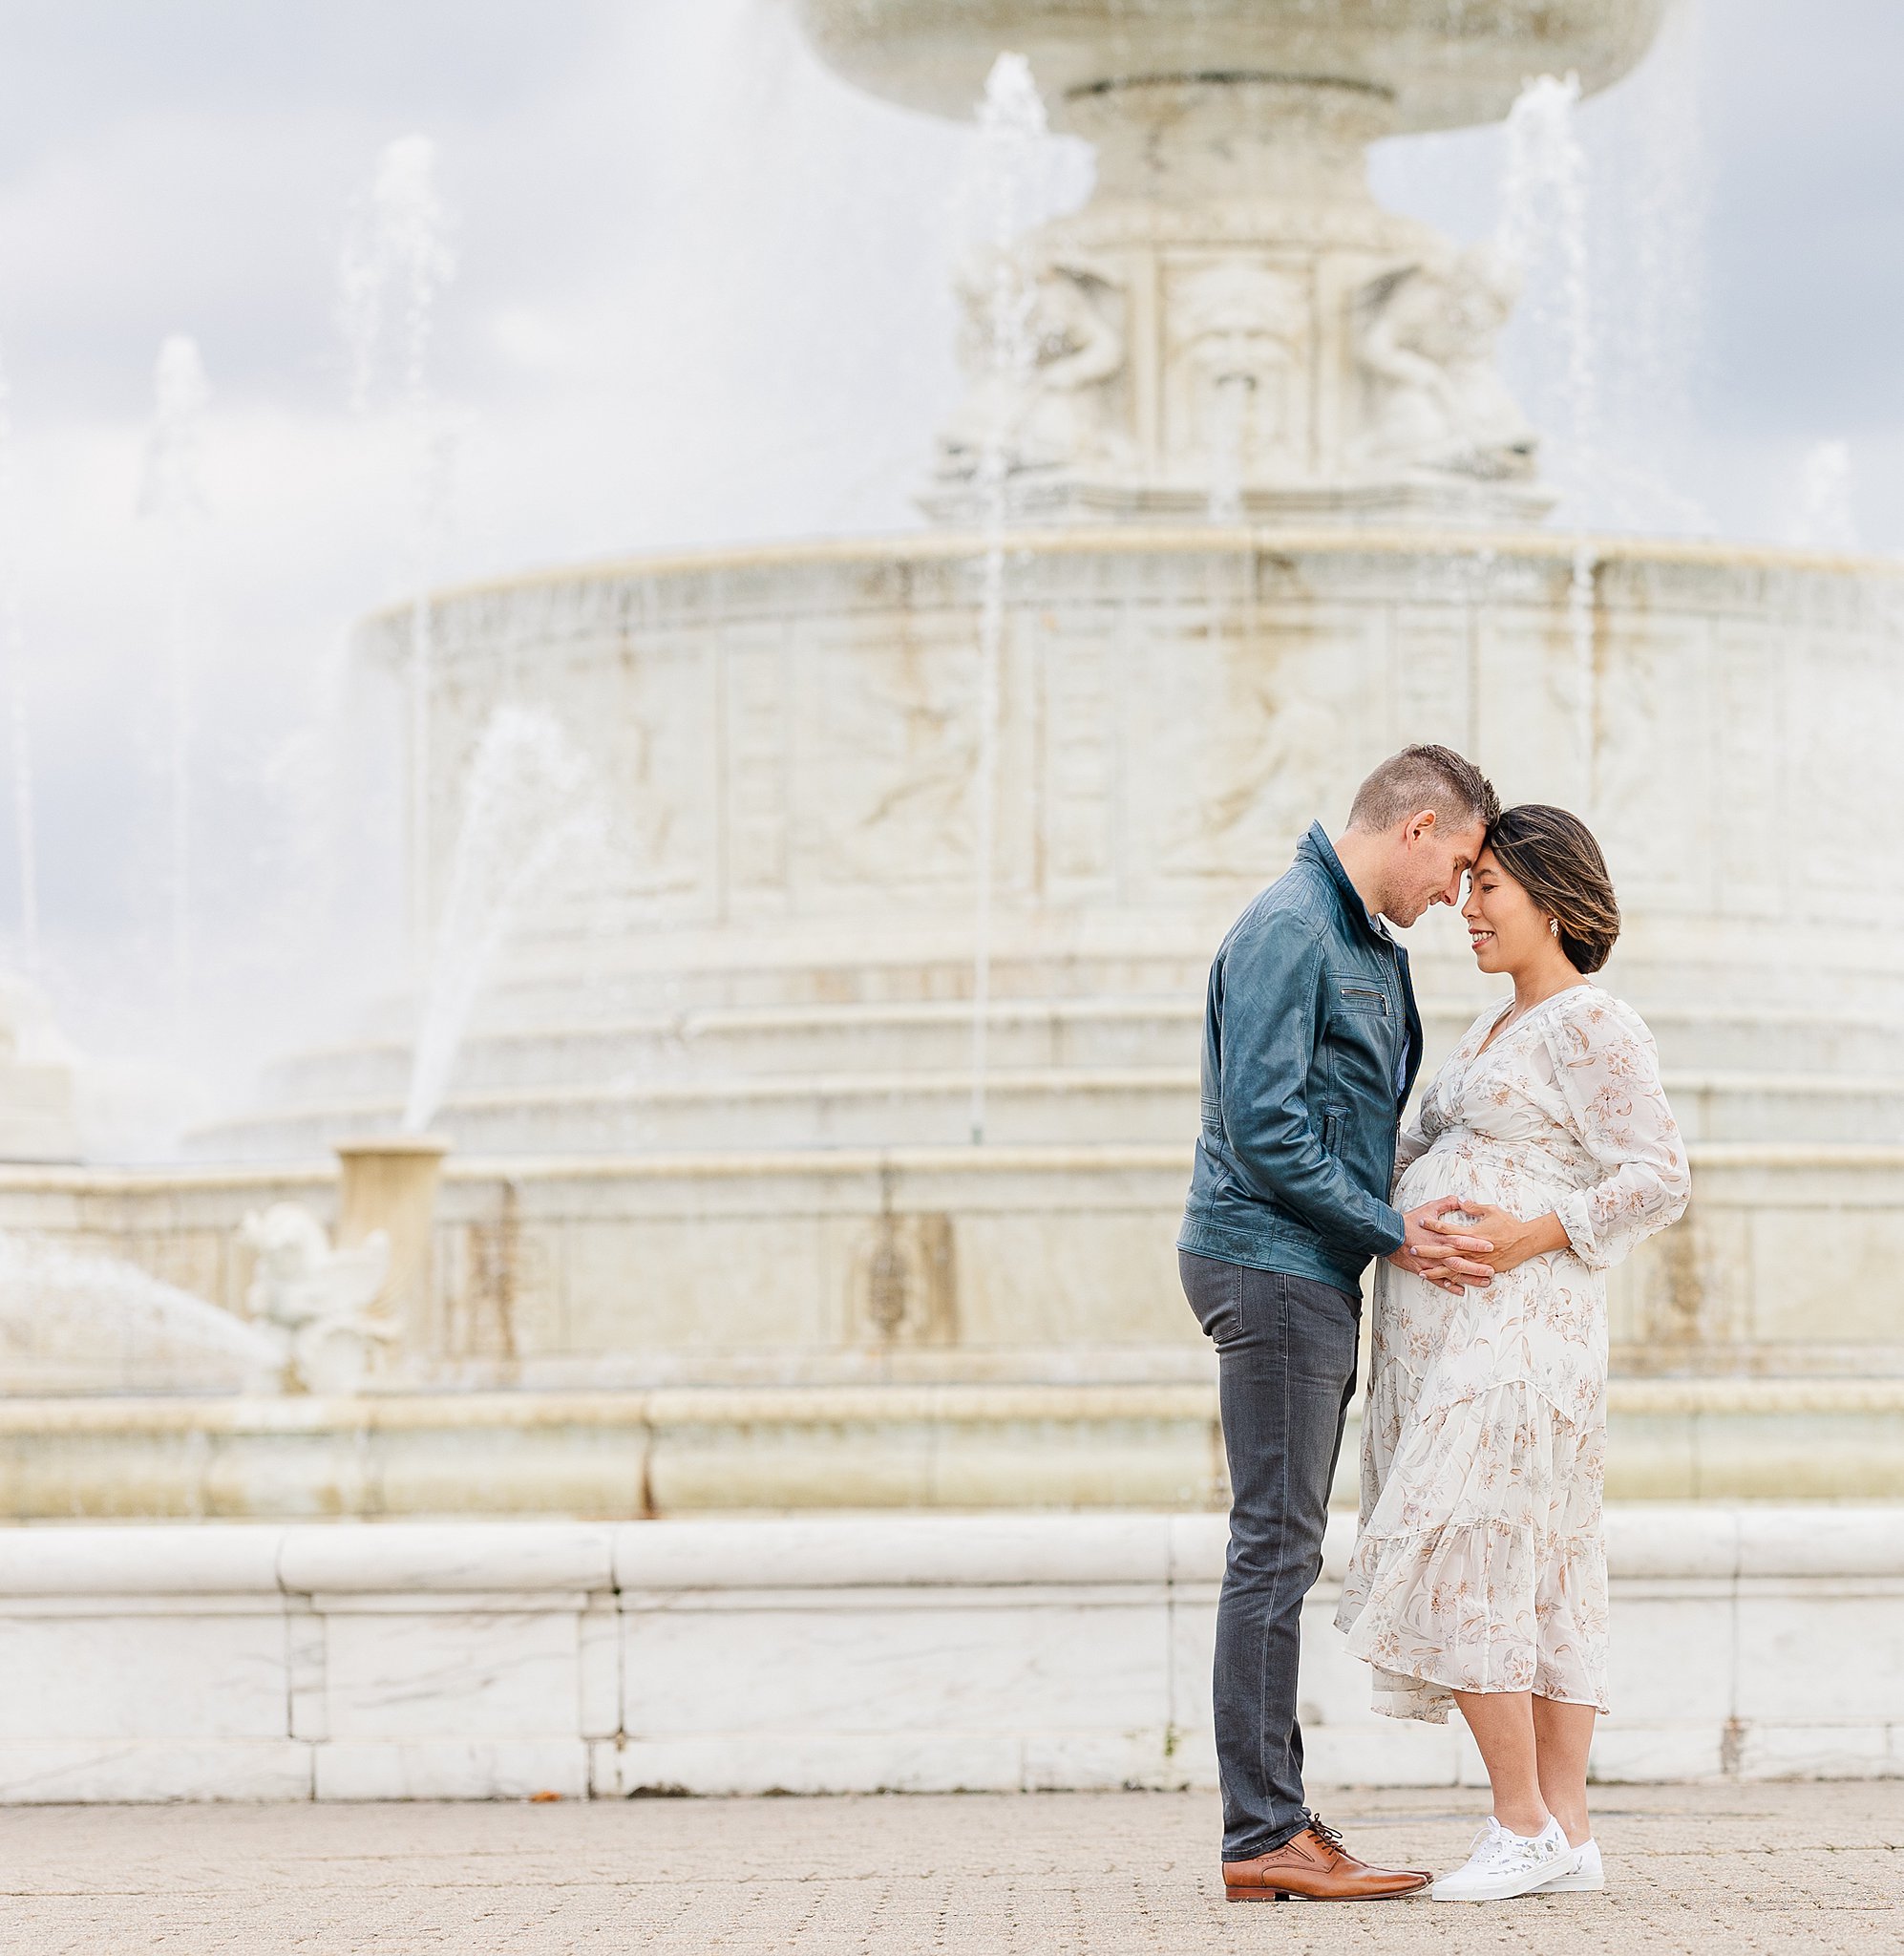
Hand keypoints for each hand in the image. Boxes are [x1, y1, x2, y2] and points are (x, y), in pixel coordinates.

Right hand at [1388, 1196, 1494, 1293]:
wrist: (1388, 1235)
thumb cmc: (1408, 1222)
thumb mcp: (1429, 1208)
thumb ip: (1447, 1203)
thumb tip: (1461, 1198)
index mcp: (1441, 1236)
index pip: (1463, 1240)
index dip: (1477, 1243)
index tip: (1491, 1245)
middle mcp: (1438, 1251)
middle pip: (1461, 1260)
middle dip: (1477, 1267)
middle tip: (1492, 1271)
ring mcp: (1431, 1263)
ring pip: (1453, 1273)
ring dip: (1469, 1279)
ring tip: (1484, 1282)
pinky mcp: (1423, 1270)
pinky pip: (1437, 1281)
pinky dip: (1448, 1286)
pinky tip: (1460, 1290)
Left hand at [1424, 1203, 1568, 1277]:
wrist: (1526, 1241)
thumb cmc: (1509, 1224)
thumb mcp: (1491, 1210)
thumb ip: (1473, 1206)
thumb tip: (1460, 1200)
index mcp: (1472, 1232)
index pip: (1449, 1228)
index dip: (1434, 1224)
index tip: (1421, 1221)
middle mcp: (1472, 1248)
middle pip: (1446, 1249)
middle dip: (1428, 1250)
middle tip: (1413, 1249)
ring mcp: (1477, 1261)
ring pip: (1453, 1267)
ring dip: (1436, 1270)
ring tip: (1421, 1272)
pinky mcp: (1484, 1269)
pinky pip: (1466, 1277)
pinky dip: (1454, 1281)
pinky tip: (1443, 1284)